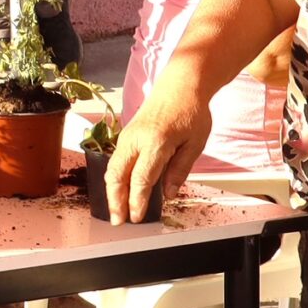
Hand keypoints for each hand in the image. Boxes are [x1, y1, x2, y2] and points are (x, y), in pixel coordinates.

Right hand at [105, 84, 212, 223]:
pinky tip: (119, 192)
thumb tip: (168, 195)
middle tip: (118, 221)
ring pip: (112, 169)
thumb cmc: (191, 112)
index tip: (137, 218)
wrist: (179, 86)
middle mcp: (135, 140)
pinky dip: (114, 180)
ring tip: (116, 211)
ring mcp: (127, 137)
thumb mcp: (195, 144)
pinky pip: (115, 162)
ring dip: (112, 192)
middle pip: (118, 175)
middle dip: (116, 200)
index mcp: (156, 142)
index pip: (141, 179)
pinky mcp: (125, 136)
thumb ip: (180, 170)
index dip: (137, 201)